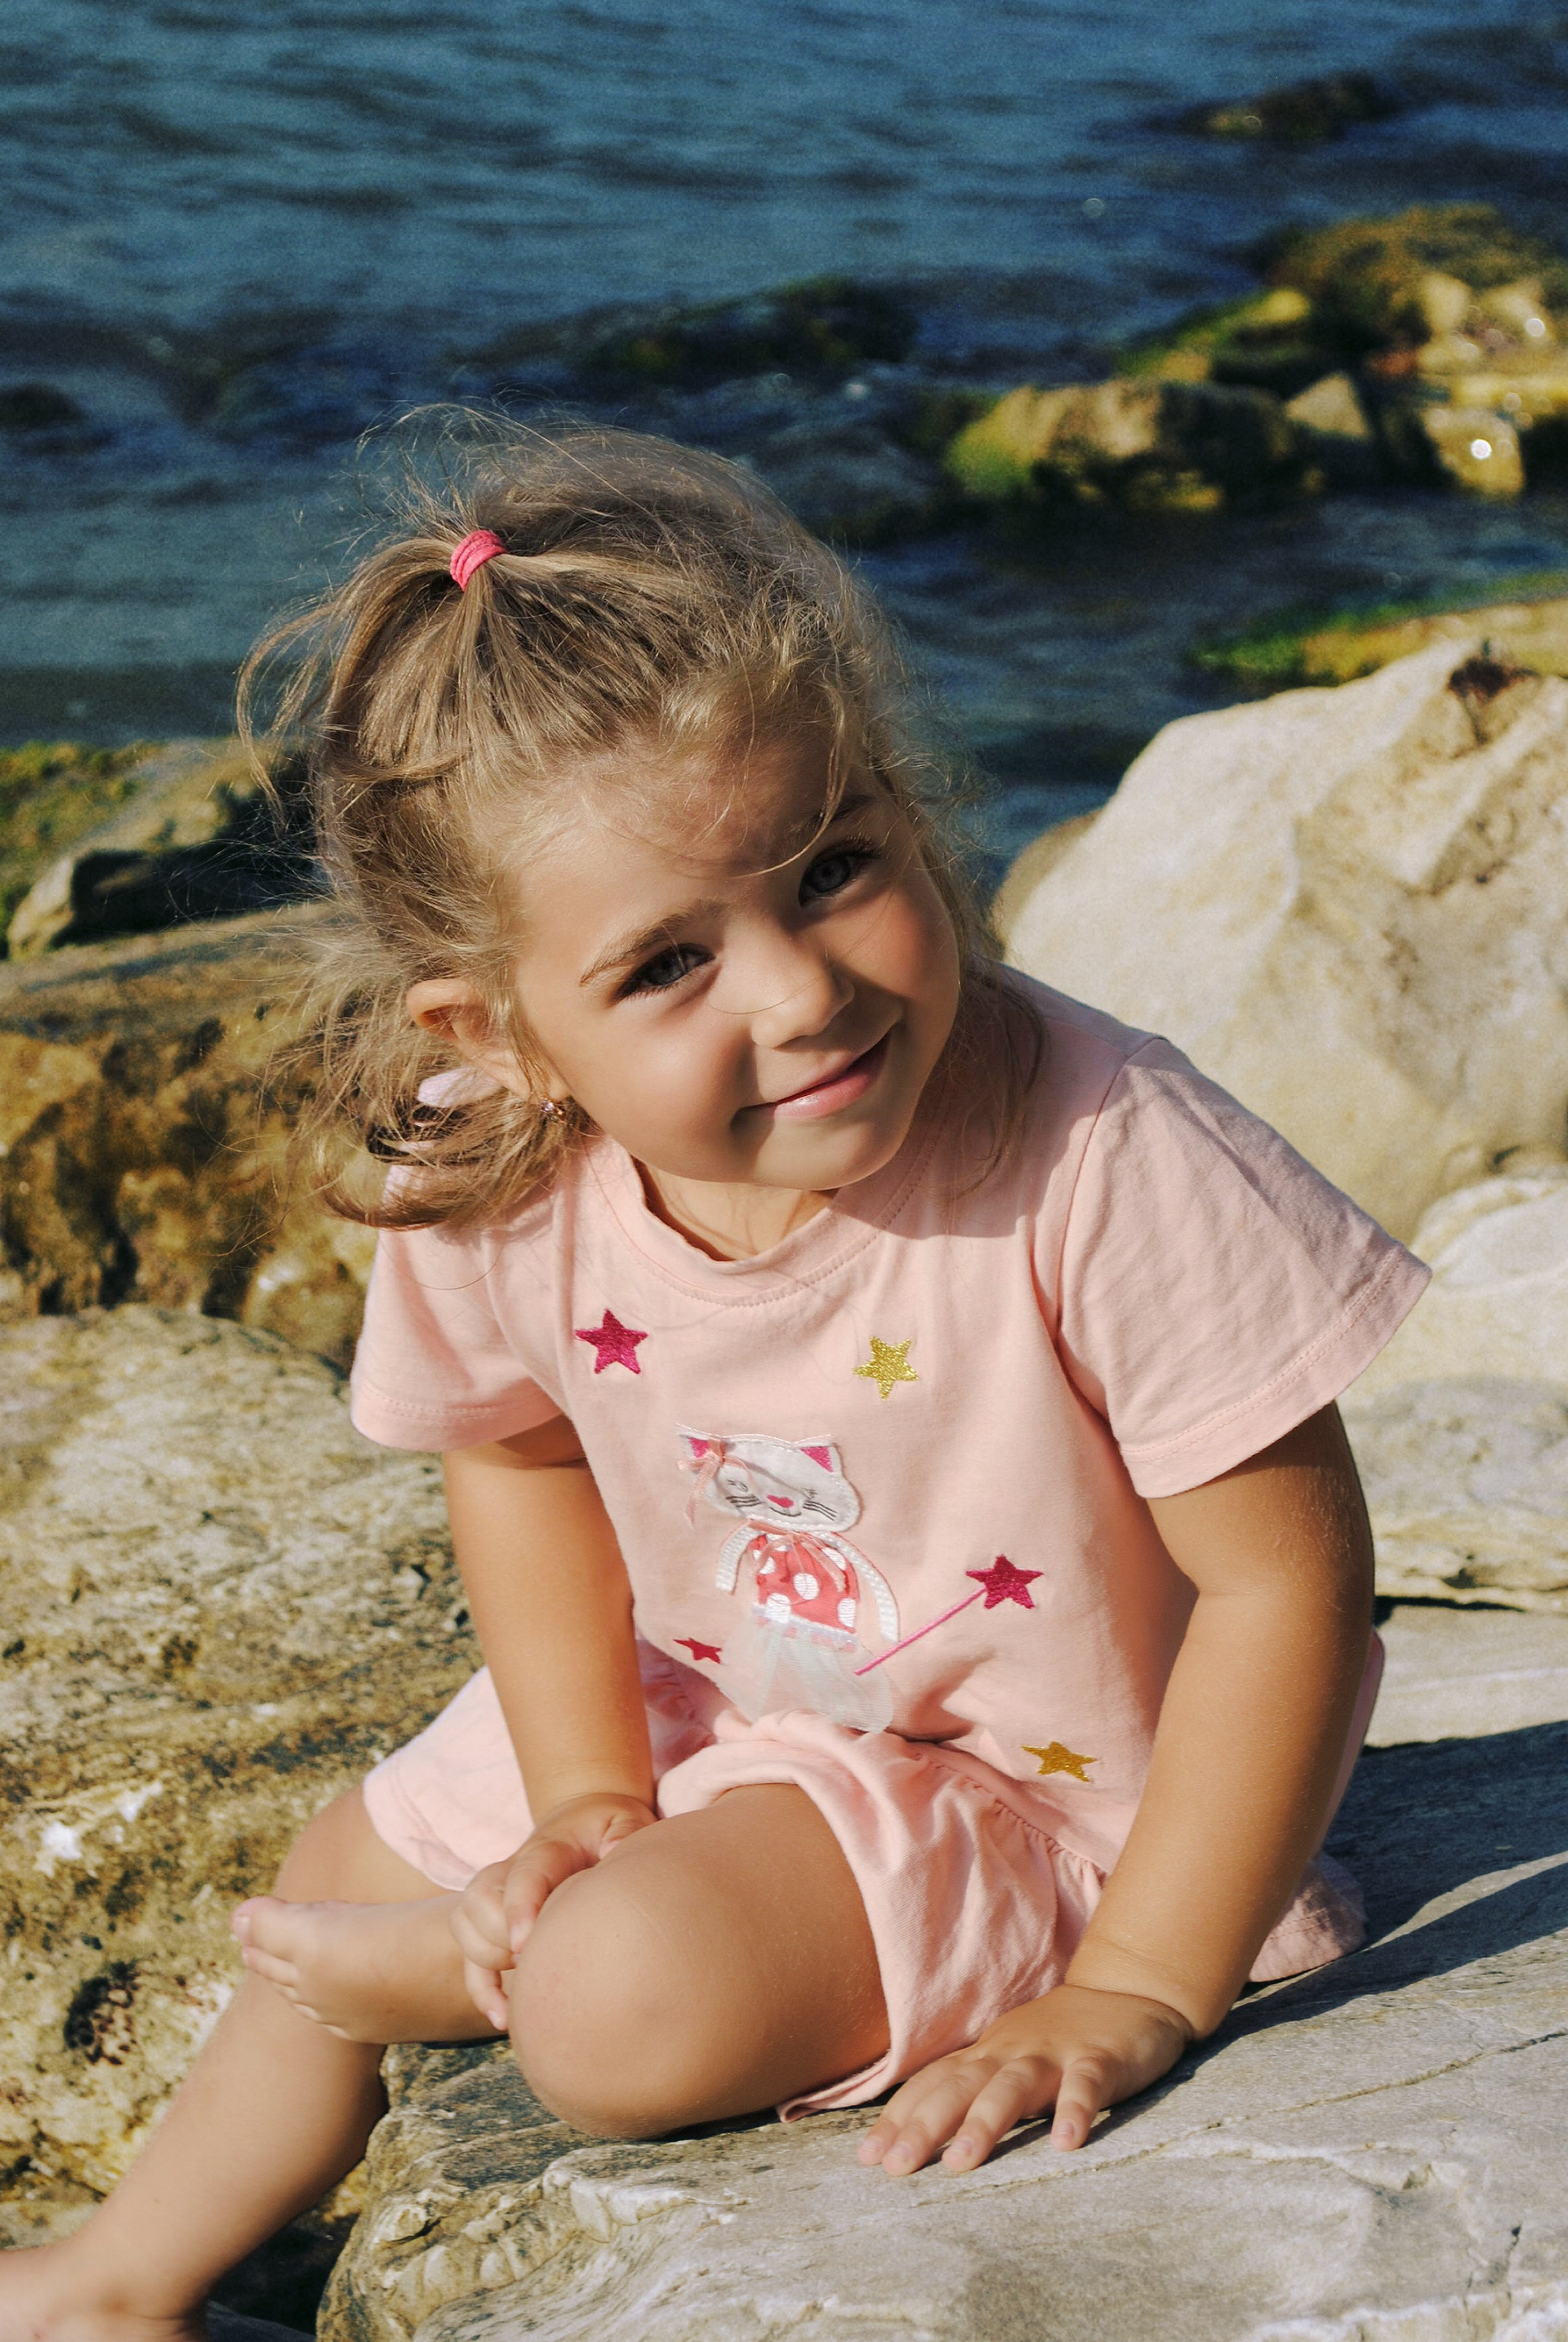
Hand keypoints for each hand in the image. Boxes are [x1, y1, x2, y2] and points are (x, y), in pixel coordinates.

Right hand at [448, 1790, 656, 2028]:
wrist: (582, 1819)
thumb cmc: (607, 1825)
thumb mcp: (626, 1820)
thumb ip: (625, 1835)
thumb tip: (617, 1854)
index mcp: (547, 1847)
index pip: (523, 1874)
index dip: (518, 1908)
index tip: (524, 1946)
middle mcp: (510, 1868)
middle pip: (480, 1900)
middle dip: (500, 1937)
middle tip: (538, 1960)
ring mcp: (497, 1894)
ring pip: (464, 1924)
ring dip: (487, 1960)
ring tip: (528, 1982)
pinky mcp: (493, 1920)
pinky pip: (469, 1955)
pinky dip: (481, 1989)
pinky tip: (505, 2017)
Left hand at [856, 1984, 1191, 2175]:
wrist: (1127, 1988)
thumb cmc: (1058, 2037)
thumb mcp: (1008, 2058)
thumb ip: (971, 2088)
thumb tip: (915, 2128)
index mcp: (987, 2056)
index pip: (934, 2085)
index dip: (899, 2118)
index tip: (866, 2158)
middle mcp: (1012, 2053)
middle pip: (960, 2086)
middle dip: (924, 2126)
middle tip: (895, 2167)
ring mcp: (1055, 2054)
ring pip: (1013, 2086)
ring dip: (985, 2122)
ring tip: (960, 2162)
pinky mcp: (1100, 2059)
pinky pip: (1086, 2084)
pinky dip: (1075, 2110)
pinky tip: (1067, 2143)